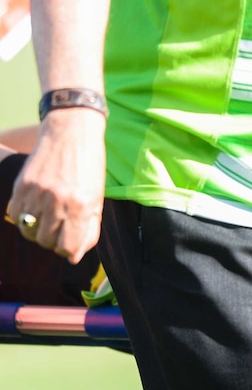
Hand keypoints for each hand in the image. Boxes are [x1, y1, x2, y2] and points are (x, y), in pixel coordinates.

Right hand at [7, 109, 105, 263]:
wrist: (71, 133)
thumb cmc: (88, 167)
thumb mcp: (97, 198)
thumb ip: (88, 228)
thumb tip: (74, 255)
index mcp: (81, 205)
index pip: (69, 247)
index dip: (69, 251)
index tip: (70, 246)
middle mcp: (57, 201)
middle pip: (47, 242)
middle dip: (54, 241)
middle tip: (60, 229)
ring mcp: (36, 193)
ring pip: (29, 231)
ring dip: (38, 231)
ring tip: (48, 218)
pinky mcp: (21, 186)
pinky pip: (16, 215)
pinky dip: (24, 217)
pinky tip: (36, 208)